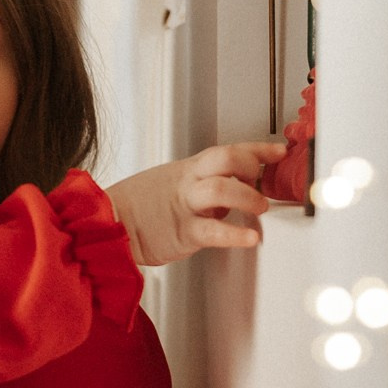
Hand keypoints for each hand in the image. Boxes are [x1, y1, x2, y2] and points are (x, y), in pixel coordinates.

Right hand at [107, 141, 283, 267]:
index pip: (228, 150)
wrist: (107, 222)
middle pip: (226, 158)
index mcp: (189, 169)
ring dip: (249, 197)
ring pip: (222, 189)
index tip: (279, 152)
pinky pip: (213, 232)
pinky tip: (250, 237)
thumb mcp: (172, 184)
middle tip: (265, 181)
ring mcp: (185, 206)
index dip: (258, 150)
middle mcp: (189, 182)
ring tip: (260, 208)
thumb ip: (203, 185)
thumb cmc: (140, 207)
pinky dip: (236, 234)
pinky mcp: (182, 233)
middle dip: (252, 165)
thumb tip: (234, 189)